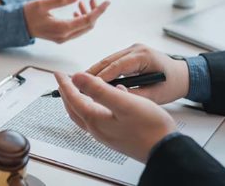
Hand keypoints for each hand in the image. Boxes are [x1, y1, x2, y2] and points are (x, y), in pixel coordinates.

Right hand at [23, 0, 109, 43]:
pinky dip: (81, 19)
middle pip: (88, 25)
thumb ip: (60, 0)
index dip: (99, 11)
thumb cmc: (28, 14)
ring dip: (87, 15)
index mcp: (62, 28)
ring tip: (83, 2)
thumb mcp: (43, 3)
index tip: (107, 2)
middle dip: (94, 12)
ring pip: (83, 28)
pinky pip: (77, 29)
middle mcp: (65, 36)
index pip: (87, 20)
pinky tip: (77, 10)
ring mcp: (63, 37)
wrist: (18, 26)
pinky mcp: (61, 36)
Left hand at [55, 72, 175, 162]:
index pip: (73, 98)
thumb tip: (77, 78)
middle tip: (63, 81)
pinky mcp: (116, 135)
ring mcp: (106, 134)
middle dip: (67, 93)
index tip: (58, 73)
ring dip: (78, 101)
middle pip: (74, 108)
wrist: (167, 150)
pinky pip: (97, 119)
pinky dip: (94, 107)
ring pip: (84, 115)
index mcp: (95, 119)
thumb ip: (98, 89)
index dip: (65, 83)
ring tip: (78, 90)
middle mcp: (97, 129)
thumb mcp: (123, 103)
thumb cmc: (149, 127)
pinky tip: (107, 100)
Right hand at [87, 44, 188, 103]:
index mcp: (144, 56)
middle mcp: (137, 49)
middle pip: (108, 60)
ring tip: (81, 82)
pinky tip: (92, 80)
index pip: (118, 65)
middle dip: (93, 72)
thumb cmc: (172, 84)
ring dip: (95, 71)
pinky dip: (102, 70)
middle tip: (77, 84)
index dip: (101, 76)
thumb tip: (113, 96)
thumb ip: (134, 95)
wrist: (183, 76)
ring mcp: (132, 49)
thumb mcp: (155, 95)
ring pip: (108, 59)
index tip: (88, 85)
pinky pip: (112, 61)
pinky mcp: (129, 53)